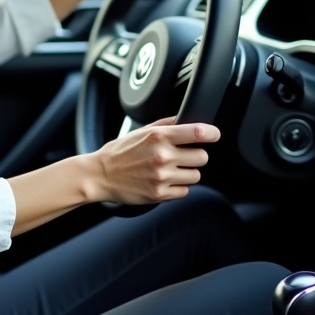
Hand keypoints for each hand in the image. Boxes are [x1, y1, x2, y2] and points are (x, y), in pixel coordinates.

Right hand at [90, 117, 219, 203]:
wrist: (100, 175)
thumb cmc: (120, 152)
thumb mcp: (141, 131)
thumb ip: (166, 124)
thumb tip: (187, 119)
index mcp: (159, 136)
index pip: (197, 132)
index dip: (212, 133)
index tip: (214, 135)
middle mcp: (162, 156)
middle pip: (202, 157)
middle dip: (195, 156)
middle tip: (182, 156)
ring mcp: (162, 176)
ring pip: (196, 175)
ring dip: (188, 172)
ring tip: (172, 169)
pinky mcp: (159, 194)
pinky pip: (185, 191)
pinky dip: (178, 187)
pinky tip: (165, 180)